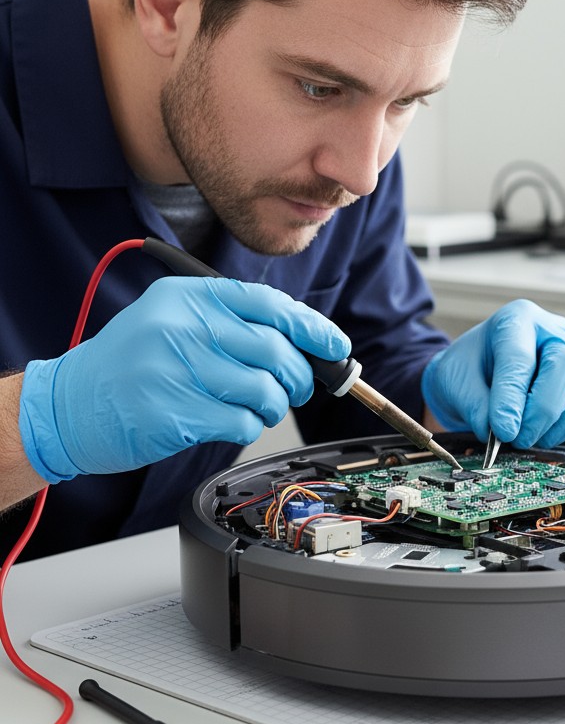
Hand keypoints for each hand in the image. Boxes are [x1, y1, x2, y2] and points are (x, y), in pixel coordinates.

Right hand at [18, 278, 349, 481]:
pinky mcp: (177, 414)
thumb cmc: (131, 363)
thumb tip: (306, 341)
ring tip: (255, 405)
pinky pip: (244, 422)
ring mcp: (178, 371)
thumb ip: (233, 323)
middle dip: (299, 376)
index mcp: (188, 297)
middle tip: (295, 387)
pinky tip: (229, 420)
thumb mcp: (173, 320)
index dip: (313, 328)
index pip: (269, 305)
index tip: (336, 347)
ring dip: (272, 405)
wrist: (69, 405)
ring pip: (265, 390)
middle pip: (276, 351)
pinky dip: (249, 426)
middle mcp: (183, 328)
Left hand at [421, 299, 564, 448]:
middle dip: (544, 411)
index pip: (520, 356)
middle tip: (521, 438)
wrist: (480, 375)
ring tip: (541, 438)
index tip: (502, 430)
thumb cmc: (471, 371)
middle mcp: (555, 331)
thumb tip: (501, 432)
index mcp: (517, 319)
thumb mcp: (456, 382)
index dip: (511, 398)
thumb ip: (475, 406)